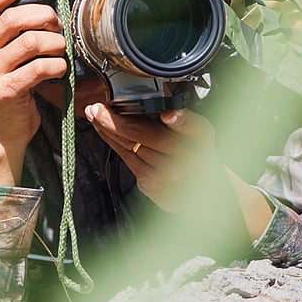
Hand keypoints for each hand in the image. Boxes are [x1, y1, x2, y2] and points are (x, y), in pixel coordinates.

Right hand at [0, 0, 67, 184]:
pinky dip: (57, 64)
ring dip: (55, 42)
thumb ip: (10, 33)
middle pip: (13, 19)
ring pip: (30, 41)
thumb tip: (43, 4)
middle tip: (58, 25)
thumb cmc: (6, 88)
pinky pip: (39, 67)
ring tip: (61, 49)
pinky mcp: (6, 90)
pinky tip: (60, 68)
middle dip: (44, 16)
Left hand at [88, 104, 275, 236]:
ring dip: (107, 130)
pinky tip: (105, 133)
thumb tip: (163, 109)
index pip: (190, 127)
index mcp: (200, 140)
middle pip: (143, 136)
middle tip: (96, 108)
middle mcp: (186, 160)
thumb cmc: (198, 154)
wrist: (206, 193)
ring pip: (129, 148)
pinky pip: (127, 161)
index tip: (168, 115)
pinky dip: (114, 145)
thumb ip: (183, 119)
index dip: (179, 120)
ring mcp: (167, 177)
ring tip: (94, 115)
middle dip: (114, 120)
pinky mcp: (152, 187)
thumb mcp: (199, 131)